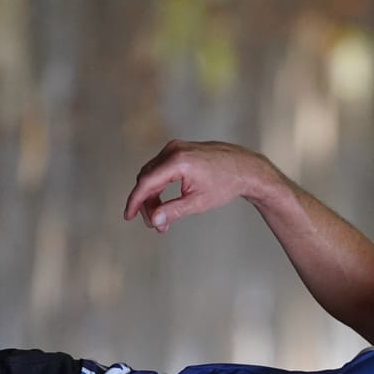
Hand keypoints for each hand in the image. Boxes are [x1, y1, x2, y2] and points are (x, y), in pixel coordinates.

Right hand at [122, 140, 274, 233]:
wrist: (245, 168)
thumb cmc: (225, 184)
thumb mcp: (198, 203)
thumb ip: (173, 211)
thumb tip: (154, 220)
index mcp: (178, 162)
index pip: (146, 183)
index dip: (135, 202)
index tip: (128, 216)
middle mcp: (173, 150)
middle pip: (146, 179)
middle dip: (147, 204)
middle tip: (156, 225)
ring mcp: (175, 147)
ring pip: (152, 175)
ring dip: (153, 197)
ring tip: (163, 219)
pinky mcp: (179, 150)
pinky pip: (160, 169)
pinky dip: (160, 187)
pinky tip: (166, 204)